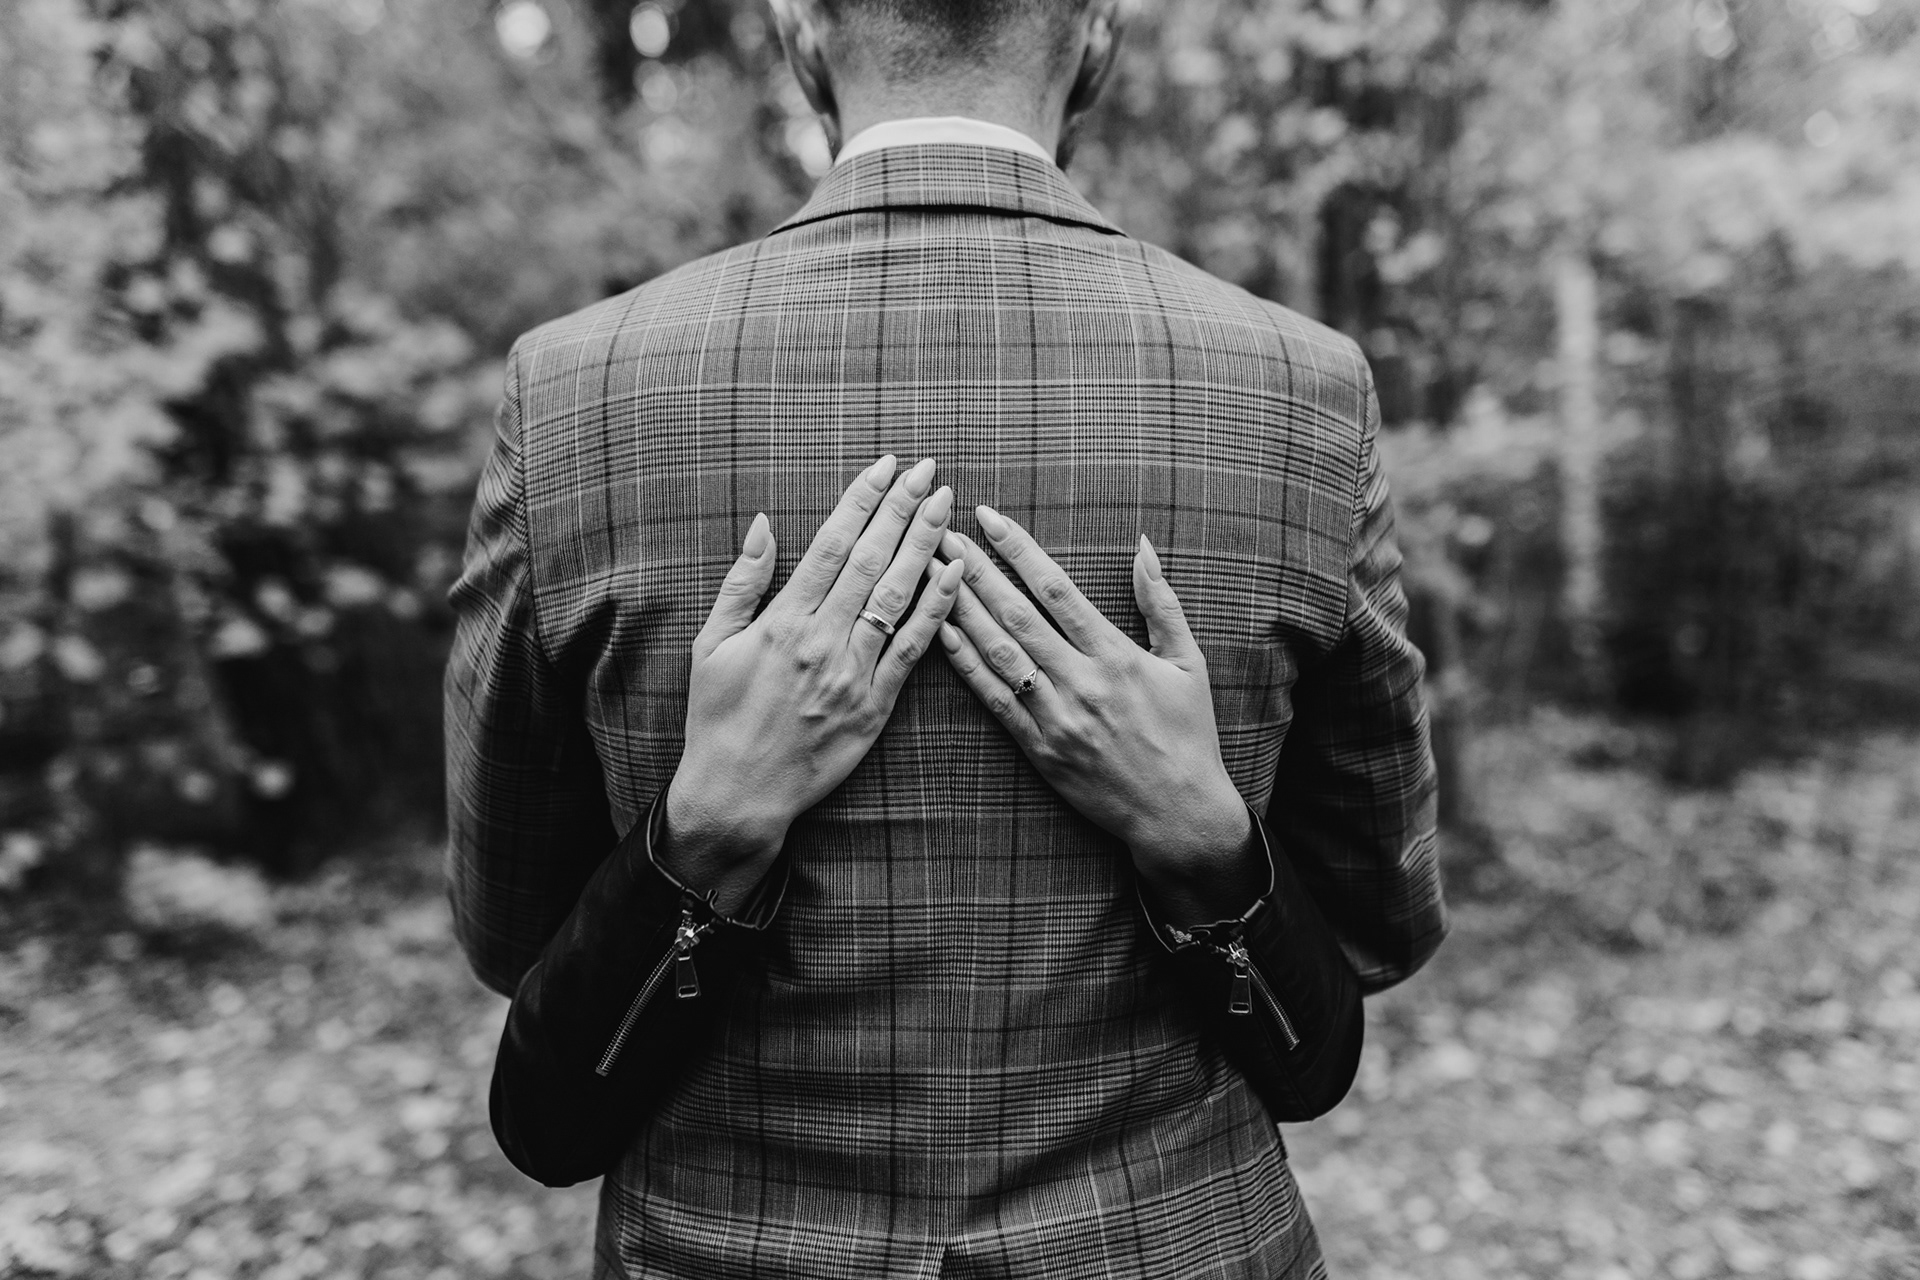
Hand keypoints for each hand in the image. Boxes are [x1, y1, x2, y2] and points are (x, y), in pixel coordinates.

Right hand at [663, 456, 964, 908]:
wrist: (737, 793)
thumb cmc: (717, 718)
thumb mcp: (710, 644)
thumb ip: (742, 582)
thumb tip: (762, 523)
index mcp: (782, 622)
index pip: (831, 545)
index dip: (861, 500)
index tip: (885, 465)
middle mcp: (822, 641)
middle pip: (870, 560)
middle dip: (902, 508)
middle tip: (928, 467)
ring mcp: (853, 674)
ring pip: (897, 596)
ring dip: (925, 544)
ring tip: (945, 503)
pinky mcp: (876, 706)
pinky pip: (913, 649)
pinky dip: (937, 608)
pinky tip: (956, 574)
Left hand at [933, 509, 1259, 916]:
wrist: (1178, 813)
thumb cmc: (1188, 735)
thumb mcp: (1190, 664)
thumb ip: (1162, 602)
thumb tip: (1144, 546)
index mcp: (1116, 656)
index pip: (1057, 590)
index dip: (1020, 550)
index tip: (989, 518)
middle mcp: (1082, 683)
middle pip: (1016, 616)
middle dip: (975, 570)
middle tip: (940, 533)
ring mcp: (1056, 718)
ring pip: (998, 654)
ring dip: (960, 609)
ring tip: (931, 573)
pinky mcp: (1039, 749)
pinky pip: (994, 701)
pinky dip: (966, 665)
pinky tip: (941, 634)